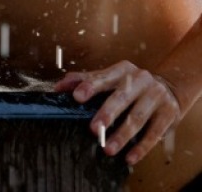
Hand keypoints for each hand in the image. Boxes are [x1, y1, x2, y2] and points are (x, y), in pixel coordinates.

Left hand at [54, 60, 180, 164]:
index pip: (104, 78)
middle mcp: (141, 80)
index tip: (77, 97)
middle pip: (122, 98)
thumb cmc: (129, 84)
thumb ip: (85, 80)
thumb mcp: (110, 78)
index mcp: (122, 70)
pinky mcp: (169, 114)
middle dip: (107, 114)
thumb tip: (58, 87)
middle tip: (94, 130)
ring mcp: (156, 96)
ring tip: (108, 149)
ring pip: (138, 118)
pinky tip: (129, 157)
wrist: (169, 88)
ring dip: (122, 135)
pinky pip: (155, 133)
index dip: (90, 86)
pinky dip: (142, 147)